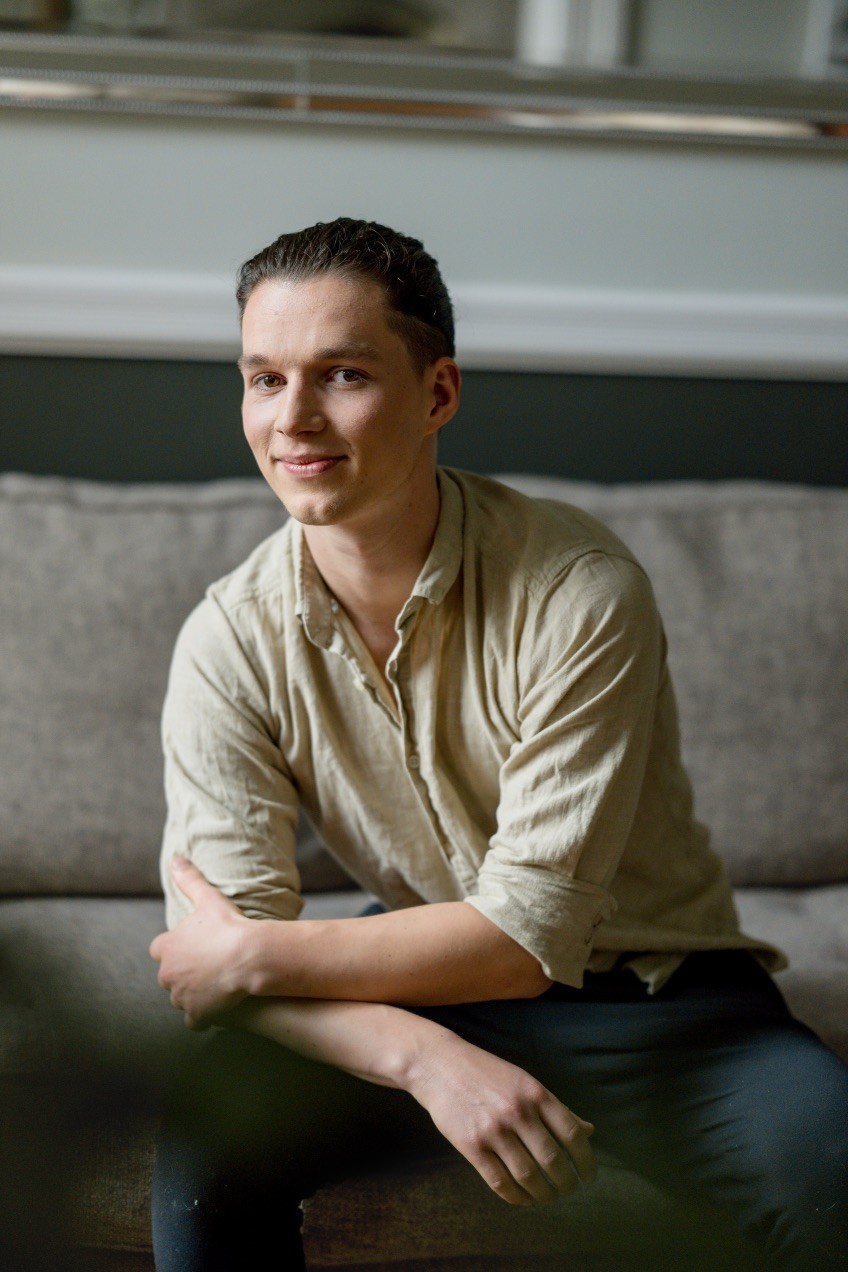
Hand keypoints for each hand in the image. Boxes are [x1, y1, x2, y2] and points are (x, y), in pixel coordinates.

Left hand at [149, 857, 251, 1028]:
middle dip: (183, 972)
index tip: (191, 946)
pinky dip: (203, 1016)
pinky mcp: (196, 1014)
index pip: (158, 950)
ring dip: (193, 993)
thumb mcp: (208, 898)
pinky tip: (217, 1007)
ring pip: (180, 997)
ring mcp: (181, 997)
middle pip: (168, 976)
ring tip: (216, 984)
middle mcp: (167, 974)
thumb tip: (176, 858)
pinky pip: (194, 1020)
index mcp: (166, 948)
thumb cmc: (228, 926)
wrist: (248, 957)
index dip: (174, 948)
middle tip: (207, 965)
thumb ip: (189, 880)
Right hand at [406, 1031, 595, 1205]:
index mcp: (535, 1093)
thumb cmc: (488, 1074)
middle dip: (566, 1182)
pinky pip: (500, 1182)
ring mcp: (494, 1130)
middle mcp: (517, 1111)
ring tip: (548, 1196)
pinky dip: (516, 1197)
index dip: (586, 1161)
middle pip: (552, 1160)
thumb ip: (555, 1108)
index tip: (589, 1176)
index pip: (571, 1134)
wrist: (441, 1066)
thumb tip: (588, 1131)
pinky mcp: (472, 1146)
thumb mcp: (525, 1082)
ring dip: (543, 1193)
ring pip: (528, 1176)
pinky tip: (523, 1198)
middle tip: (569, 1189)